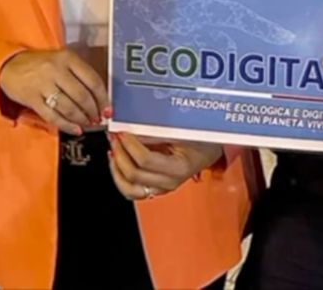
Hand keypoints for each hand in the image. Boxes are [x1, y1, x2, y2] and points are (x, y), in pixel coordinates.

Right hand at [0, 50, 107, 133]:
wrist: (8, 65)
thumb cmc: (39, 64)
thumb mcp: (60, 60)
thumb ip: (78, 74)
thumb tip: (98, 98)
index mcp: (67, 58)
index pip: (92, 80)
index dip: (103, 98)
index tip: (108, 109)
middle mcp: (56, 69)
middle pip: (82, 96)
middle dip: (93, 111)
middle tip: (97, 119)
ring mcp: (43, 84)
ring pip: (69, 107)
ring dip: (81, 119)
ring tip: (87, 124)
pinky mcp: (32, 98)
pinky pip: (53, 116)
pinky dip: (66, 125)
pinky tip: (74, 129)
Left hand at [108, 132, 224, 199]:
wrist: (208, 151)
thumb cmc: (200, 139)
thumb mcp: (182, 131)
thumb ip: (156, 132)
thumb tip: (132, 130)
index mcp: (179, 168)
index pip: (146, 160)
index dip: (130, 145)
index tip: (123, 131)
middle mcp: (169, 183)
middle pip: (134, 174)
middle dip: (120, 153)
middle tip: (115, 136)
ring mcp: (161, 189)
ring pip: (129, 188)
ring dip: (116, 168)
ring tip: (114, 150)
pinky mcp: (155, 190)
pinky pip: (131, 191)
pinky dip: (120, 178)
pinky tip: (117, 162)